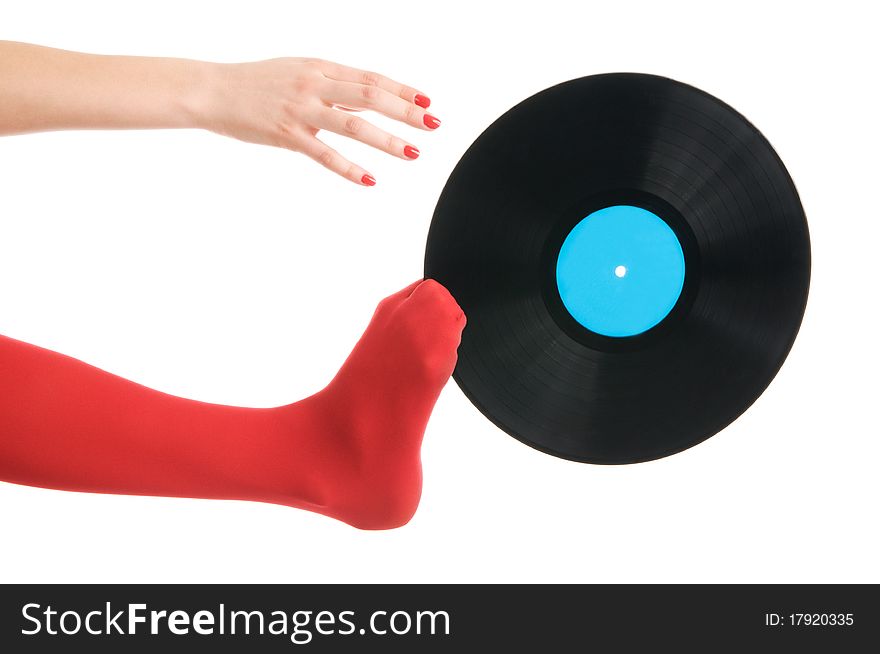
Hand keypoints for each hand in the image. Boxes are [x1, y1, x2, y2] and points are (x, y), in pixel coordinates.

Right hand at [200, 58, 439, 184]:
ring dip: (386, 140)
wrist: (212, 90)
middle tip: (433, 125)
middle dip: (405, 112)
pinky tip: (370, 180)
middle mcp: (314, 84)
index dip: (401, 90)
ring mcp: (300, 110)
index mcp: (319, 67)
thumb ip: (329, 85)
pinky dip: (349, 168)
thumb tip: (364, 101)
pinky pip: (324, 154)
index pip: (370, 78)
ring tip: (413, 153)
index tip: (427, 101)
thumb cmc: (255, 83)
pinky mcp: (286, 134)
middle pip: (370, 97)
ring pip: (353, 125)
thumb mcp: (296, 72)